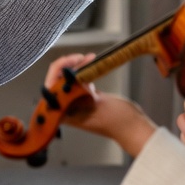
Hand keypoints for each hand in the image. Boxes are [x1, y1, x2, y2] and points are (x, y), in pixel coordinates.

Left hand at [43, 54, 157, 156]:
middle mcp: (66, 109)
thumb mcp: (96, 106)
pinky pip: (80, 81)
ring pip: (69, 79)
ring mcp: (77, 103)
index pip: (50, 89)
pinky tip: (92, 62)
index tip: (73, 61)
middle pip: (58, 82)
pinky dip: (85, 71)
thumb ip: (78, 94)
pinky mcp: (87, 98)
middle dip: (68, 65)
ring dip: (77, 66)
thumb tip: (64, 81)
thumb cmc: (117, 121)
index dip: (57, 71)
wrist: (134, 127)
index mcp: (63, 115)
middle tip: (81, 57)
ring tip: (89, 57)